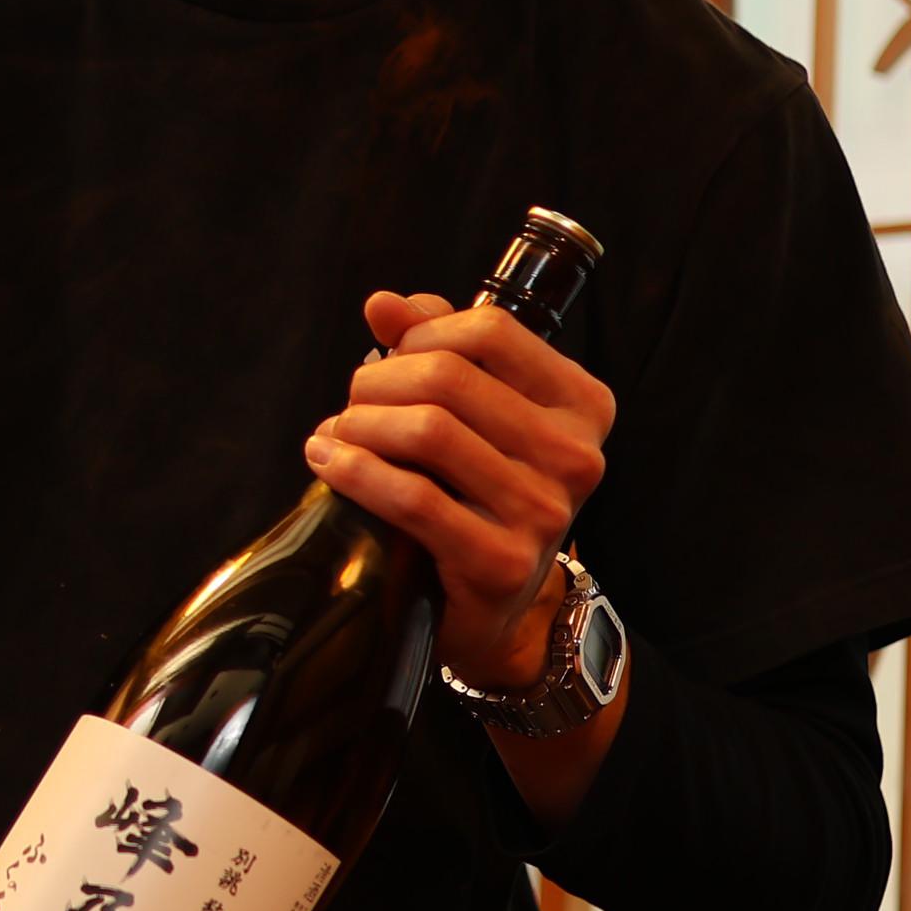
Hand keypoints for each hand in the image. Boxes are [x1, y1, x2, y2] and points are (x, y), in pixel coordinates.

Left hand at [306, 288, 615, 687]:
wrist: (495, 607)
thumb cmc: (479, 492)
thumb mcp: (475, 412)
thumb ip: (437, 345)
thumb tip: (384, 303)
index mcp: (581, 404)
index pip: (489, 331)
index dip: (420, 335)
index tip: (390, 358)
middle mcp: (575, 456)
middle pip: (448, 377)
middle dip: (377, 382)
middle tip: (351, 405)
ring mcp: (544, 513)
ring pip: (427, 432)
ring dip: (359, 426)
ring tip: (336, 436)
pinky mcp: (500, 563)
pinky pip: (412, 498)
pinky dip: (355, 472)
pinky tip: (328, 464)